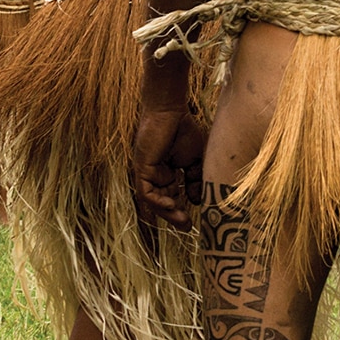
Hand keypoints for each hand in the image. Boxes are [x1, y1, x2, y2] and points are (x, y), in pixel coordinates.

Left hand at [135, 106, 207, 231]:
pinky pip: (146, 192)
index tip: (195, 220)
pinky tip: (171, 205)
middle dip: (175, 216)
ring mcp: (147, 173)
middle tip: (188, 227)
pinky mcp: (141, 169)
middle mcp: (155, 176)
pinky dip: (157, 201)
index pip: (173, 197)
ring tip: (182, 221)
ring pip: (153, 201)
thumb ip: (196, 180)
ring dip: (166, 212)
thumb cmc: (184, 130)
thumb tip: (198, 200)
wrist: (171, 112)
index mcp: (168, 173)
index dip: (182, 209)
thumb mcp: (196, 160)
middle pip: (163, 202)